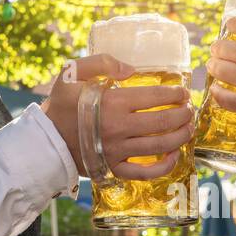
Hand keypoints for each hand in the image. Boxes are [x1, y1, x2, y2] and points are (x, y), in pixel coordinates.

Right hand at [43, 54, 193, 180]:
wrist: (46, 139)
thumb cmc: (62, 104)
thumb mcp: (72, 73)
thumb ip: (100, 62)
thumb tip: (130, 70)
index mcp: (112, 102)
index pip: (154, 97)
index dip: (174, 94)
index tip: (183, 92)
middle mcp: (119, 128)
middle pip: (163, 122)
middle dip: (183, 114)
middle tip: (189, 109)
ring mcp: (118, 151)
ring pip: (160, 146)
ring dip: (181, 136)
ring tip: (189, 128)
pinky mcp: (114, 169)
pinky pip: (145, 173)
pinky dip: (164, 167)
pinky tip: (174, 156)